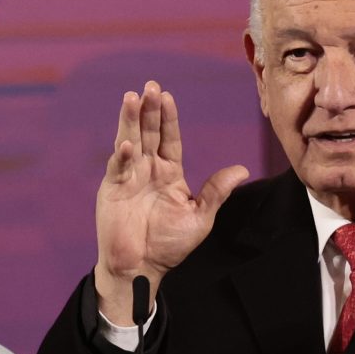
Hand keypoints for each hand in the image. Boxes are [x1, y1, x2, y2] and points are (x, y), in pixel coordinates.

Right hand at [93, 81, 248, 324]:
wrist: (142, 267)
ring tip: (132, 98)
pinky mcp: (112, 190)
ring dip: (130, 120)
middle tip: (151, 85)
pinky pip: (118, 168)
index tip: (168, 96)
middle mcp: (148, 170)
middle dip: (149, 110)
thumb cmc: (170, 245)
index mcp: (169, 173)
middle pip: (149, 133)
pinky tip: (128, 144)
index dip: (168, 118)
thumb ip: (216, 192)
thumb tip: (242, 169)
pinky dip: (122, 156)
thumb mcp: (199, 217)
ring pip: (130, 141)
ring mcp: (129, 177)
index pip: (170, 138)